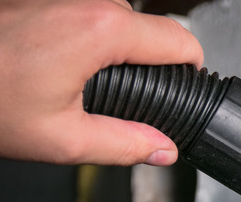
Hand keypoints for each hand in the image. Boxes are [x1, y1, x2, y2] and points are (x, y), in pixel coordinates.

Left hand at [0, 0, 202, 165]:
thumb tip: (163, 148)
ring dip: (107, 47)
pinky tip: (49, 61)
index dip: (191, 67)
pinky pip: (82, 9)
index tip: (186, 85)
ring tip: (68, 80)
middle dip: (142, 63)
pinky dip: (80, 33)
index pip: (179, 39)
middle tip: (108, 99)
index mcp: (102, 30)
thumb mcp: (61, 139)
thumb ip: (125, 145)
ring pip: (113, 16)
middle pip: (146, 29)